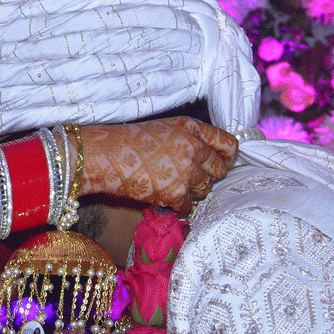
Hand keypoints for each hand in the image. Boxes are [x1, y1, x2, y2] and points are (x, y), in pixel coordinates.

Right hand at [78, 117, 237, 213]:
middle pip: (220, 169)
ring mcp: (186, 170)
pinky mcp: (175, 191)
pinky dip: (177, 205)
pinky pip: (187, 205)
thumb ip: (189, 138)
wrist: (105, 156)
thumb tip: (208, 156)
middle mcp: (193, 147)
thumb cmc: (130, 142)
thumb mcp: (165, 129)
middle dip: (209, 176)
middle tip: (193, 179)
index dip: (226, 156)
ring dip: (193, 192)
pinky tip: (164, 198)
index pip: (228, 143)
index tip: (221, 163)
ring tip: (174, 186)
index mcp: (191, 128)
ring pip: (205, 189)